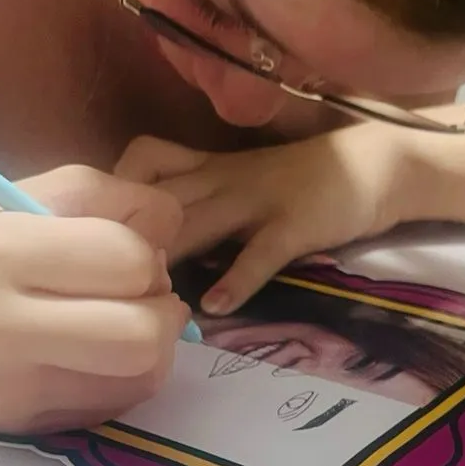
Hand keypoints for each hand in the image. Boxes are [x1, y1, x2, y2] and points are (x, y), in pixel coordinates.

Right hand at [0, 166, 189, 433]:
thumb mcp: (36, 193)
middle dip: (162, 312)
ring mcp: (11, 388)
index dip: (145, 255)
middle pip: (142, 338)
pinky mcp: (20, 425)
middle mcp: (2, 327)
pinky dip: (124, 377)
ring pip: (140, 381)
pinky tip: (96, 354)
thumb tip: (175, 234)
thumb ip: (119, 198)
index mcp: (2, 252)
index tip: (124, 253)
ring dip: (153, 348)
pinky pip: (113, 407)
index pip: (128, 261)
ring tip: (124, 322)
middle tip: (141, 296)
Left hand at [115, 126, 411, 310]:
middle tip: (94, 273)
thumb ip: (199, 204)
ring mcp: (259, 198)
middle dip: (124, 231)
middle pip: (158, 195)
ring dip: (167, 256)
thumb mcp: (242, 181)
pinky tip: (217, 307)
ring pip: (198, 220)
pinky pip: (260, 252)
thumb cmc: (302, 181)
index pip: (145, 158)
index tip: (89, 228)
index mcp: (209, 165)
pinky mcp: (295, 223)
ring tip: (141, 295)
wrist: (375, 165)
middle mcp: (224, 177)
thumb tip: (150, 244)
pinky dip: (238, 279)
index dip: (112, 188)